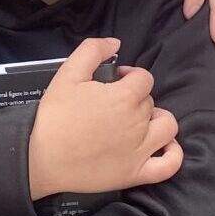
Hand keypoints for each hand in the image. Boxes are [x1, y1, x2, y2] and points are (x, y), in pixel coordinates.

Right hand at [28, 35, 180, 199]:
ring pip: (167, 126)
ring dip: (157, 119)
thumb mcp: (67, 74)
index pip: (143, 78)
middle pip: (149, 101)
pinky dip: (173, 154)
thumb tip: (114, 43)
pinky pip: (169, 165)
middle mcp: (138, 122)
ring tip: (139, 121)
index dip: (129, 75)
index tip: (114, 81)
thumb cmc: (54, 118)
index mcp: (124, 97)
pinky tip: (165, 146)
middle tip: (112, 104)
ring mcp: (140, 150)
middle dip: (134, 98)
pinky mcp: (136, 173)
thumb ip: (92, 51)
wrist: (41, 159)